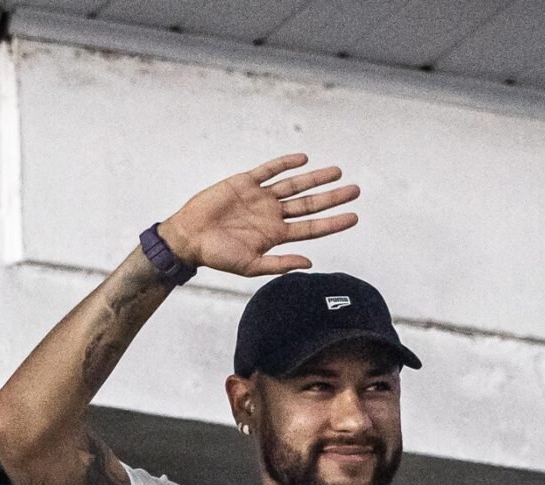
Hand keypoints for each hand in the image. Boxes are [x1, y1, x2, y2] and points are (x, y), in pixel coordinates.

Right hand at [159, 153, 358, 276]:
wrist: (189, 238)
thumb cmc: (217, 256)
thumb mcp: (250, 266)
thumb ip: (280, 263)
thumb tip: (310, 263)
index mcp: (275, 235)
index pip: (312, 227)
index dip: (333, 222)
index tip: (354, 217)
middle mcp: (272, 214)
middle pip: (309, 204)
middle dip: (332, 197)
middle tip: (355, 190)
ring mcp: (260, 198)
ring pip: (294, 185)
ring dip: (315, 178)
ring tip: (337, 172)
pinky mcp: (245, 183)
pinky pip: (269, 170)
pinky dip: (285, 164)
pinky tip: (302, 159)